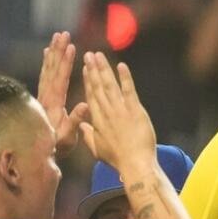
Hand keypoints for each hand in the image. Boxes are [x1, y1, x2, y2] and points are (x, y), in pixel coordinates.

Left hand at [37, 32, 88, 152]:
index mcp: (54, 104)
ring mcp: (43, 96)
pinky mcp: (42, 97)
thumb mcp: (67, 137)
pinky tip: (47, 53)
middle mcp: (46, 96)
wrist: (38, 151)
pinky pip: (44, 75)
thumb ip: (75, 121)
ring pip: (47, 69)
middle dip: (58, 50)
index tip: (71, 46)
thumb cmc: (56, 146)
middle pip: (52, 68)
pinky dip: (47, 62)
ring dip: (52, 52)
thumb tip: (85, 105)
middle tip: (62, 33)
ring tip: (56, 37)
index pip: (60, 78)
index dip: (66, 62)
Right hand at [79, 52, 155, 172]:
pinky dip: (125, 77)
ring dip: (104, 69)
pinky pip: (129, 90)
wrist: (135, 164)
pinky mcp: (135, 110)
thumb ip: (88, 135)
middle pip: (97, 86)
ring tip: (99, 55)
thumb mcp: (97, 149)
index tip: (84, 68)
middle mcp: (107, 112)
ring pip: (110, 85)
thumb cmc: (117, 159)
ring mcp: (120, 110)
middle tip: (89, 54)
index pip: (91, 96)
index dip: (87, 81)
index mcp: (97, 120)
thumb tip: (82, 126)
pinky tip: (121, 66)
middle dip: (92, 69)